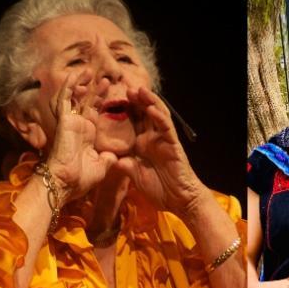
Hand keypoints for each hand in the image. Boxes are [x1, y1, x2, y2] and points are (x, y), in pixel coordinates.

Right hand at [43, 74, 118, 201]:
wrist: (67, 182)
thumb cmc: (81, 178)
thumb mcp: (101, 167)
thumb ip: (107, 158)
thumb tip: (114, 156)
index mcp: (87, 136)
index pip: (95, 114)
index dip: (102, 103)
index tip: (112, 94)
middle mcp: (78, 126)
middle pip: (86, 103)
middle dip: (96, 91)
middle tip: (106, 81)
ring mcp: (70, 122)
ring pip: (75, 98)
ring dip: (82, 84)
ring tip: (90, 72)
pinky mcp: (64, 120)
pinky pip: (65, 99)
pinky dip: (70, 86)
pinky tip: (76, 75)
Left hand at [114, 86, 209, 215]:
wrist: (179, 200)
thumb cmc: (159, 189)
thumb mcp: (135, 176)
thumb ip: (125, 166)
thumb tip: (111, 159)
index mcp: (141, 145)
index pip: (131, 124)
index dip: (122, 112)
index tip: (109, 101)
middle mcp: (152, 138)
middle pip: (143, 114)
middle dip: (135, 100)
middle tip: (124, 87)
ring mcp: (163, 139)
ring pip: (156, 114)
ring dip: (148, 101)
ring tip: (138, 89)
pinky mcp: (173, 143)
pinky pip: (166, 127)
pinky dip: (159, 116)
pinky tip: (151, 107)